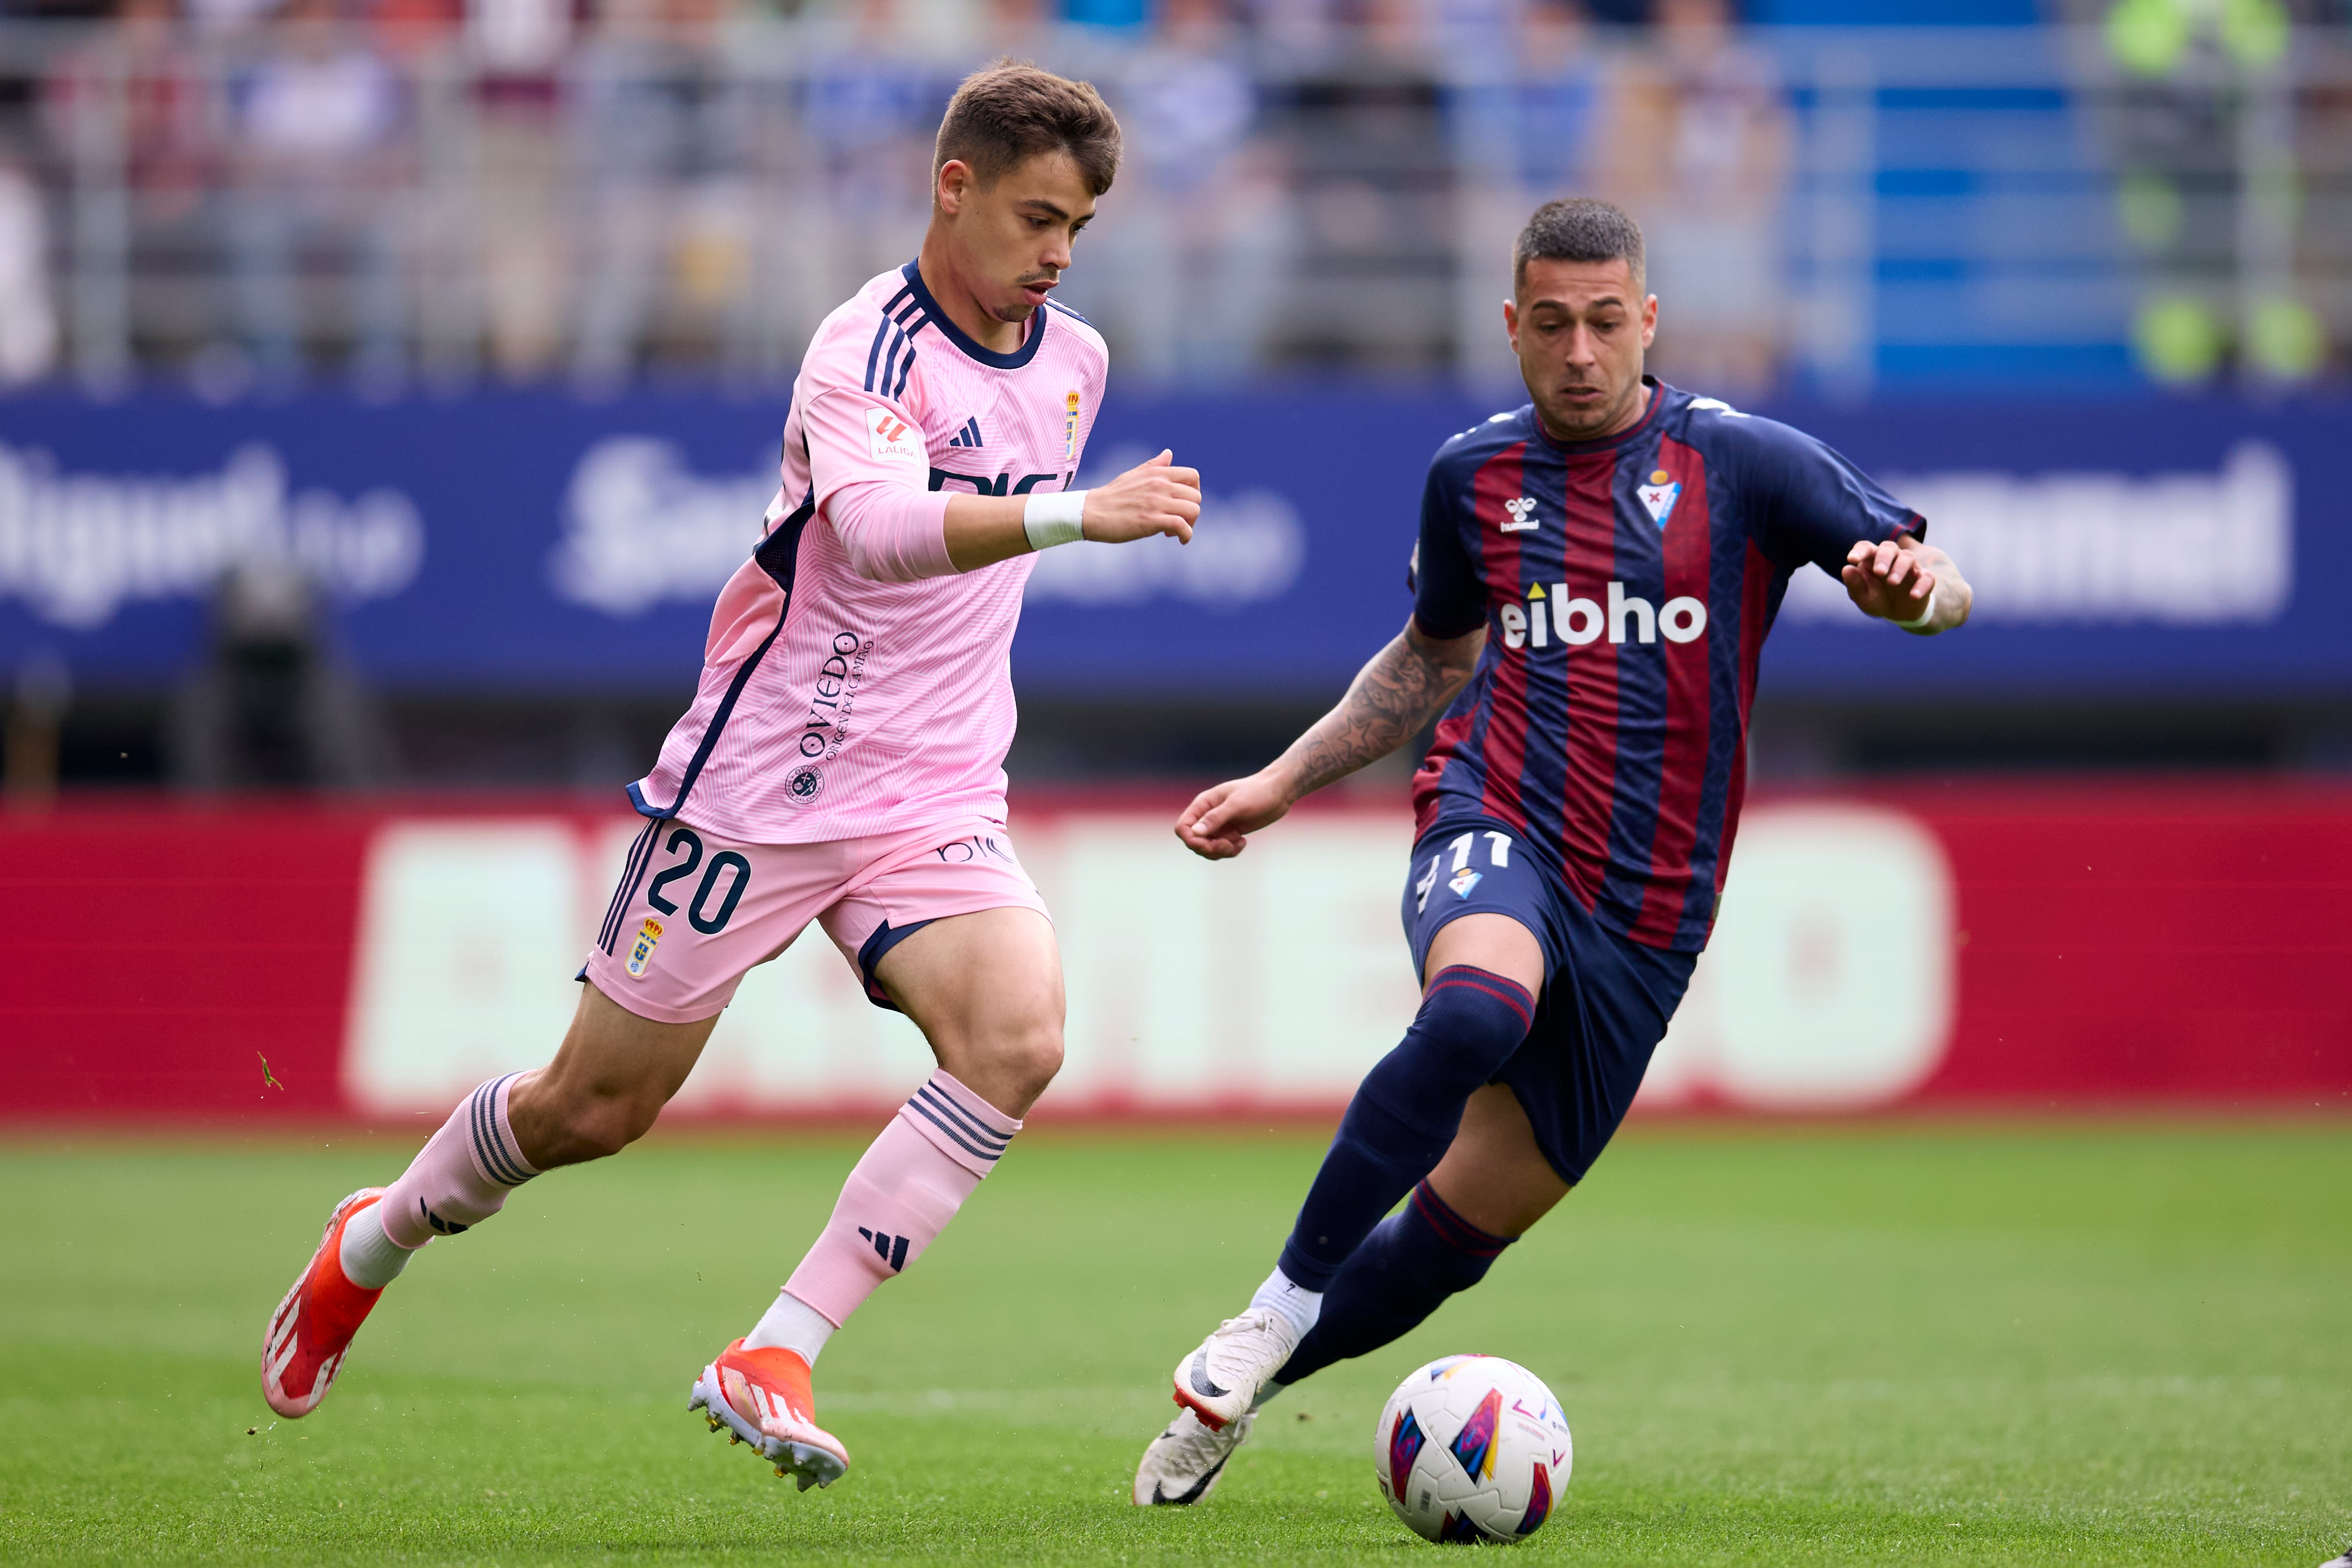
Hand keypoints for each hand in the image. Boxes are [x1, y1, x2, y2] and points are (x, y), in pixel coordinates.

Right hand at [1083, 450, 1199, 544]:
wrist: (1091, 512)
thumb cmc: (1112, 496)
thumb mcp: (1134, 475)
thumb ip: (1154, 465)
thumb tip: (1169, 453)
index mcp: (1157, 473)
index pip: (1192, 476)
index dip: (1194, 491)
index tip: (1183, 503)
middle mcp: (1160, 485)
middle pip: (1196, 496)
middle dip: (1192, 512)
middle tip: (1179, 521)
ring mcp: (1157, 502)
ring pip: (1193, 510)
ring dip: (1190, 524)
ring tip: (1176, 531)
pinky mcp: (1152, 520)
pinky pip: (1182, 526)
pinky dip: (1186, 535)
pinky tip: (1178, 540)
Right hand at [1173, 769, 1292, 859]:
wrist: (1279, 792)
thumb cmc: (1258, 792)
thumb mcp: (1237, 804)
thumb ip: (1215, 818)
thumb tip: (1195, 832)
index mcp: (1203, 804)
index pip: (1183, 827)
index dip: (1191, 840)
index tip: (1209, 845)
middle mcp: (1208, 816)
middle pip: (1194, 841)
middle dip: (1209, 849)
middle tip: (1228, 845)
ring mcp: (1219, 825)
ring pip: (1208, 848)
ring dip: (1221, 852)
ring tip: (1238, 844)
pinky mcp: (1230, 833)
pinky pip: (1222, 849)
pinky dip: (1231, 851)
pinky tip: (1244, 842)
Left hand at [1841, 536, 1934, 623]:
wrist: (1899, 613)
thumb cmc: (1877, 599)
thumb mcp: (1863, 596)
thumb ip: (1854, 584)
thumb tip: (1846, 568)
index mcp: (1872, 559)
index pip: (1866, 547)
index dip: (1860, 551)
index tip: (1852, 559)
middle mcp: (1892, 559)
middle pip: (1889, 547)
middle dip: (1884, 557)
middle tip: (1879, 572)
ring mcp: (1909, 567)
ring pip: (1908, 557)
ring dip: (1900, 568)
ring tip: (1892, 582)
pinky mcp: (1924, 579)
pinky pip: (1927, 577)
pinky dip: (1922, 585)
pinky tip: (1913, 595)